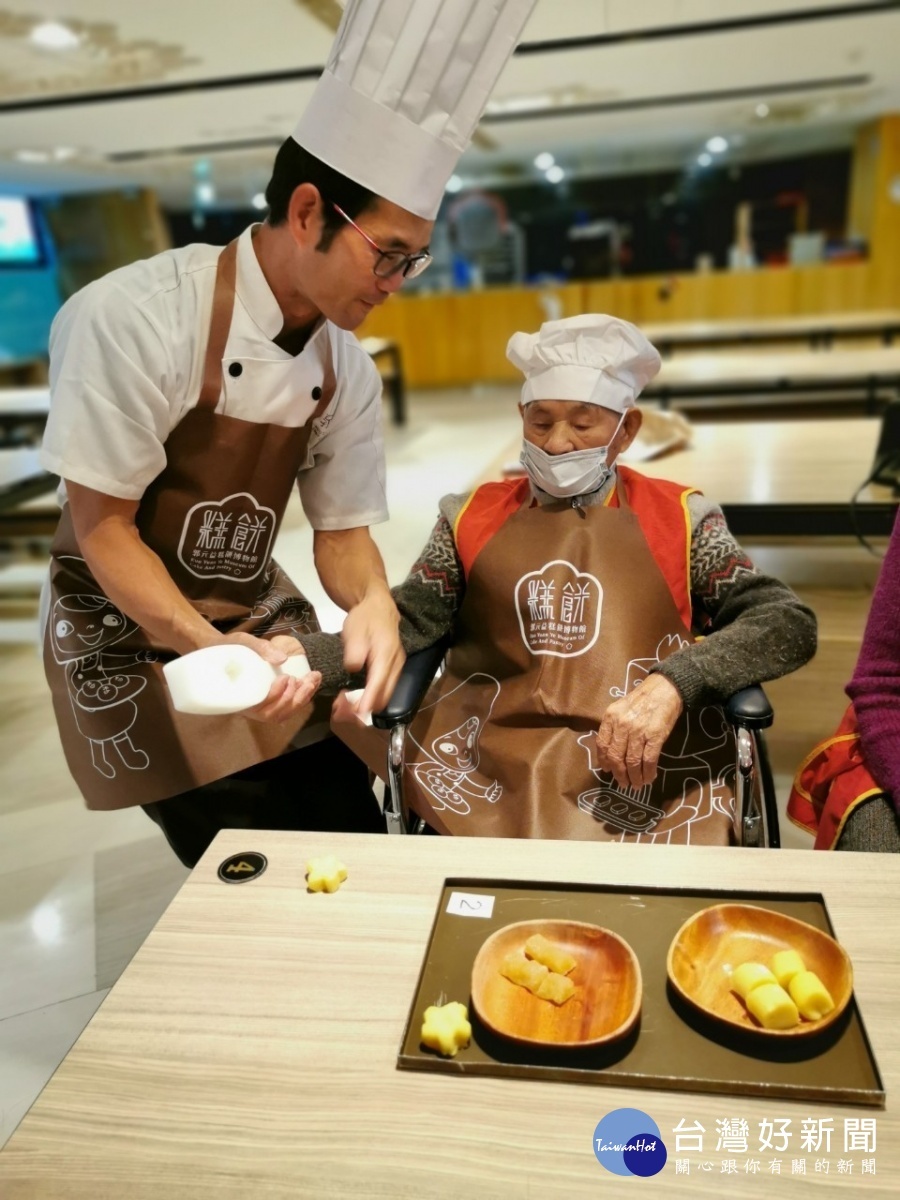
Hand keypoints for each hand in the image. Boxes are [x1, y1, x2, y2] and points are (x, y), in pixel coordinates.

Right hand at [223, 632, 321, 723]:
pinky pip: (284, 708)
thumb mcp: (242, 642)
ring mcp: (258, 706)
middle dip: (295, 698)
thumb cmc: (227, 646)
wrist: (218, 649)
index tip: (285, 677)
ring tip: (313, 680)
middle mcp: (247, 706)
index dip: (276, 696)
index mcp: (238, 697)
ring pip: (282, 714)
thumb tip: (282, 659)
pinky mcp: (267, 701)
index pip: (260, 708)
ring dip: (301, 699)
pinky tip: (310, 684)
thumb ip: (261, 648)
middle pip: (274, 714)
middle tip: (307, 680)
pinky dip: (300, 698)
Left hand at [341, 586, 403, 715]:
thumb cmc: (365, 618)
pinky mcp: (394, 669)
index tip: (359, 714)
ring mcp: (397, 667)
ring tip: (347, 708)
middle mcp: (395, 664)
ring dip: (369, 704)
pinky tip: (357, 698)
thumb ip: (354, 653)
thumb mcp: (354, 631)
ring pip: (386, 694)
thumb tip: (353, 669)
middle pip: (384, 694)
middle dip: (366, 707)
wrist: (378, 606)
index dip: (368, 700)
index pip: (378, 683)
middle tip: (344, 713)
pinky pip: (386, 688)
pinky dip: (373, 697)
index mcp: (386, 655)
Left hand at [595, 673, 683, 788]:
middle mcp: (622, 724)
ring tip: (637, 785)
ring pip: (632, 761)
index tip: (608, 771)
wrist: (665, 687)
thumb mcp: (621, 708)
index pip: (602, 744)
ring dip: (634, 777)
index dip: (604, 761)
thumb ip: (613, 727)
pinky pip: (649, 760)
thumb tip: (609, 753)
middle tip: (623, 783)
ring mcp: (639, 730)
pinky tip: (649, 778)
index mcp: (611, 717)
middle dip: (619, 774)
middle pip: (616, 756)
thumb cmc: (642, 699)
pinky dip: (648, 773)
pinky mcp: (656, 735)